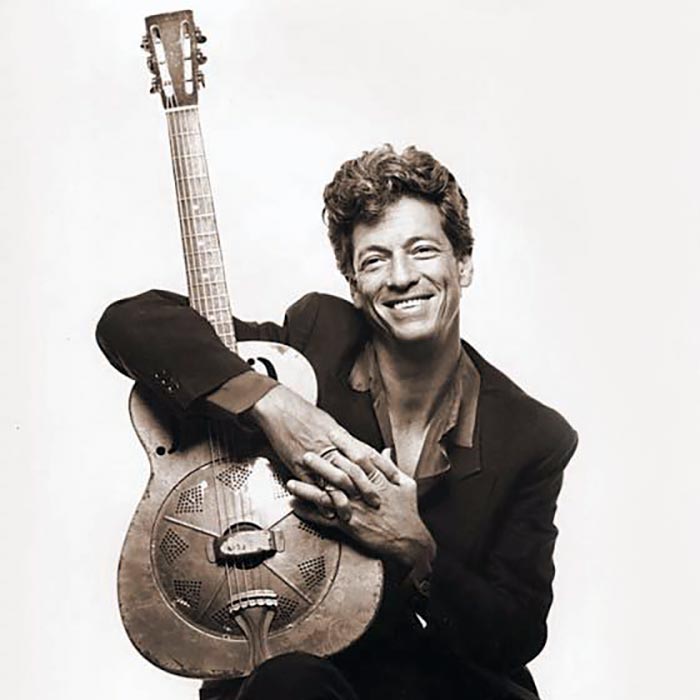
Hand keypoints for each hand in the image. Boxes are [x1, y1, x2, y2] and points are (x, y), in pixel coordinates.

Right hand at [247, 385, 400, 514]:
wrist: (281, 409)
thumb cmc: (304, 415)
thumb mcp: (330, 424)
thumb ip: (345, 439)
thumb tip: (358, 448)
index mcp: (342, 436)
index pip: (369, 454)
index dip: (384, 467)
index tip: (395, 479)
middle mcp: (332, 447)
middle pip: (356, 470)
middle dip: (368, 488)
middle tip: (377, 502)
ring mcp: (316, 457)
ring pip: (336, 480)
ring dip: (346, 500)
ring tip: (353, 514)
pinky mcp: (299, 466)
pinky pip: (314, 486)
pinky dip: (322, 501)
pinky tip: (328, 512)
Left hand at [287, 449, 436, 570]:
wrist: (408, 541)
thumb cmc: (407, 513)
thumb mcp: (406, 485)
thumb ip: (392, 467)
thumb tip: (385, 451)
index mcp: (379, 482)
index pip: (361, 458)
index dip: (346, 444)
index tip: (333, 433)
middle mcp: (364, 495)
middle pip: (340, 475)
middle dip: (322, 463)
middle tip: (307, 452)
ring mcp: (355, 511)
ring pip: (328, 497)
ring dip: (309, 488)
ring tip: (292, 480)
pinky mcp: (349, 527)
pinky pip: (325, 519)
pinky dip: (309, 513)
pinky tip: (295, 506)